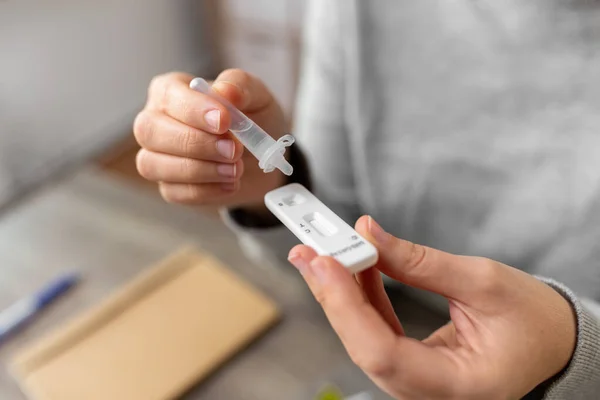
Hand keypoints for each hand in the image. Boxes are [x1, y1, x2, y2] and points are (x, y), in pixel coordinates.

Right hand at [133, 69, 286, 209]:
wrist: (262, 155)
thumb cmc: (252, 117)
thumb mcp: (255, 94)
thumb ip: (240, 86)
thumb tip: (225, 90)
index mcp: (170, 91)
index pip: (169, 97)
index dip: (194, 110)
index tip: (224, 121)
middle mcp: (155, 121)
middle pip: (150, 132)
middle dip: (195, 143)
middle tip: (234, 150)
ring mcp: (156, 156)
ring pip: (154, 165)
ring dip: (200, 170)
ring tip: (236, 169)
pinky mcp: (168, 185)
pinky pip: (173, 192)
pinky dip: (206, 190)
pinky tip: (230, 183)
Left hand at [288, 216, 576, 399]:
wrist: (553, 341)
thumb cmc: (533, 319)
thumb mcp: (483, 281)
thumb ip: (419, 261)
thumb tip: (370, 236)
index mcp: (457, 386)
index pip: (384, 353)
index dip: (348, 308)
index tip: (327, 265)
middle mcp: (429, 392)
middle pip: (364, 346)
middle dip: (332, 295)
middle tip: (309, 254)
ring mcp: (417, 381)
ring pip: (363, 338)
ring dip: (340, 294)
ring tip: (320, 255)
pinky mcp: (411, 364)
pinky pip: (375, 331)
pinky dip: (361, 297)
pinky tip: (354, 267)